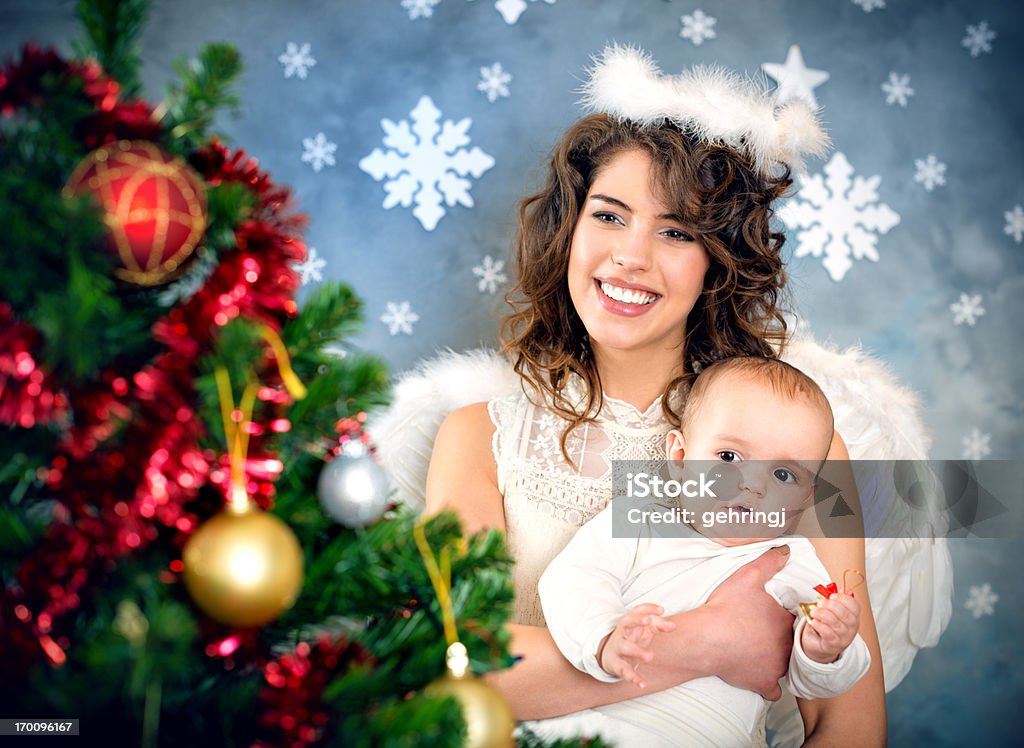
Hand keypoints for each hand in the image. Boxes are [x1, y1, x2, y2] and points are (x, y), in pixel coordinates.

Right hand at [597, 603, 676, 687]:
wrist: (609, 656)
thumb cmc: (632, 639)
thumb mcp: (644, 630)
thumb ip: (659, 625)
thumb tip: (673, 626)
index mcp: (629, 622)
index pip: (636, 610)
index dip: (647, 608)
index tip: (661, 610)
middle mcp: (622, 632)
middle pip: (625, 622)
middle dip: (636, 620)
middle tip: (648, 621)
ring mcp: (618, 648)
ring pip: (625, 647)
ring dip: (637, 651)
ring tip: (650, 656)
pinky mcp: (616, 665)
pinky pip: (624, 671)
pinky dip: (633, 678)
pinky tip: (642, 684)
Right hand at [703, 546, 794, 700]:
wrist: (707, 639)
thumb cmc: (726, 609)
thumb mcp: (748, 576)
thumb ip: (769, 562)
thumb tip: (785, 551)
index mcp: (785, 621)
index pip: (795, 619)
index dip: (784, 616)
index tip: (771, 615)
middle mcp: (787, 646)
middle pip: (791, 642)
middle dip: (781, 638)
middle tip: (762, 632)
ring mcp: (776, 667)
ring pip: (785, 665)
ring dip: (775, 660)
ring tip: (759, 651)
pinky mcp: (763, 683)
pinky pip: (772, 689)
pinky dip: (767, 684)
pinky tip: (758, 674)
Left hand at [801, 593, 860, 663]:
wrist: (819, 646)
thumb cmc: (826, 627)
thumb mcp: (831, 612)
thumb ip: (836, 600)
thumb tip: (842, 588)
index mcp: (853, 618)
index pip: (855, 607)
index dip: (843, 599)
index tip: (832, 596)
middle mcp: (851, 629)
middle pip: (846, 615)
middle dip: (831, 605)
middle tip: (820, 603)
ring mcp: (844, 639)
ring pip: (835, 623)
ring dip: (822, 614)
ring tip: (814, 612)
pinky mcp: (833, 645)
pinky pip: (828, 633)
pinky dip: (819, 625)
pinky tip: (814, 622)